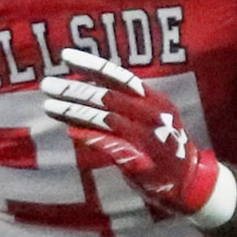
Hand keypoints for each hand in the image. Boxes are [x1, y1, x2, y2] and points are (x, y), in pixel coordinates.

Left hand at [40, 49, 228, 225]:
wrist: (189, 181)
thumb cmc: (165, 147)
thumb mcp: (150, 119)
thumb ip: (123, 105)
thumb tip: (86, 91)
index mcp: (154, 100)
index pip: (119, 77)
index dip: (93, 65)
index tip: (66, 55)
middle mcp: (152, 115)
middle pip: (108, 97)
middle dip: (75, 90)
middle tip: (47, 85)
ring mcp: (147, 138)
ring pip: (105, 119)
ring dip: (75, 112)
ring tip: (49, 106)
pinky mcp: (141, 161)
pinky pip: (112, 145)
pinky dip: (91, 137)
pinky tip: (71, 131)